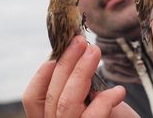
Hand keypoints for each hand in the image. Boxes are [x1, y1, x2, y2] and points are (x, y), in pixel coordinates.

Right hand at [22, 35, 138, 117]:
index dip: (42, 74)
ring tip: (94, 51)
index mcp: (50, 115)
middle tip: (80, 42)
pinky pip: (93, 115)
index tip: (58, 51)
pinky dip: (106, 99)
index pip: (33, 98)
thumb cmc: (109, 115)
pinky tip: (119, 90)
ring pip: (66, 102)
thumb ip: (76, 81)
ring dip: (81, 71)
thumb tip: (73, 51)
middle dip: (66, 62)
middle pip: (51, 95)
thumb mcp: (89, 96)